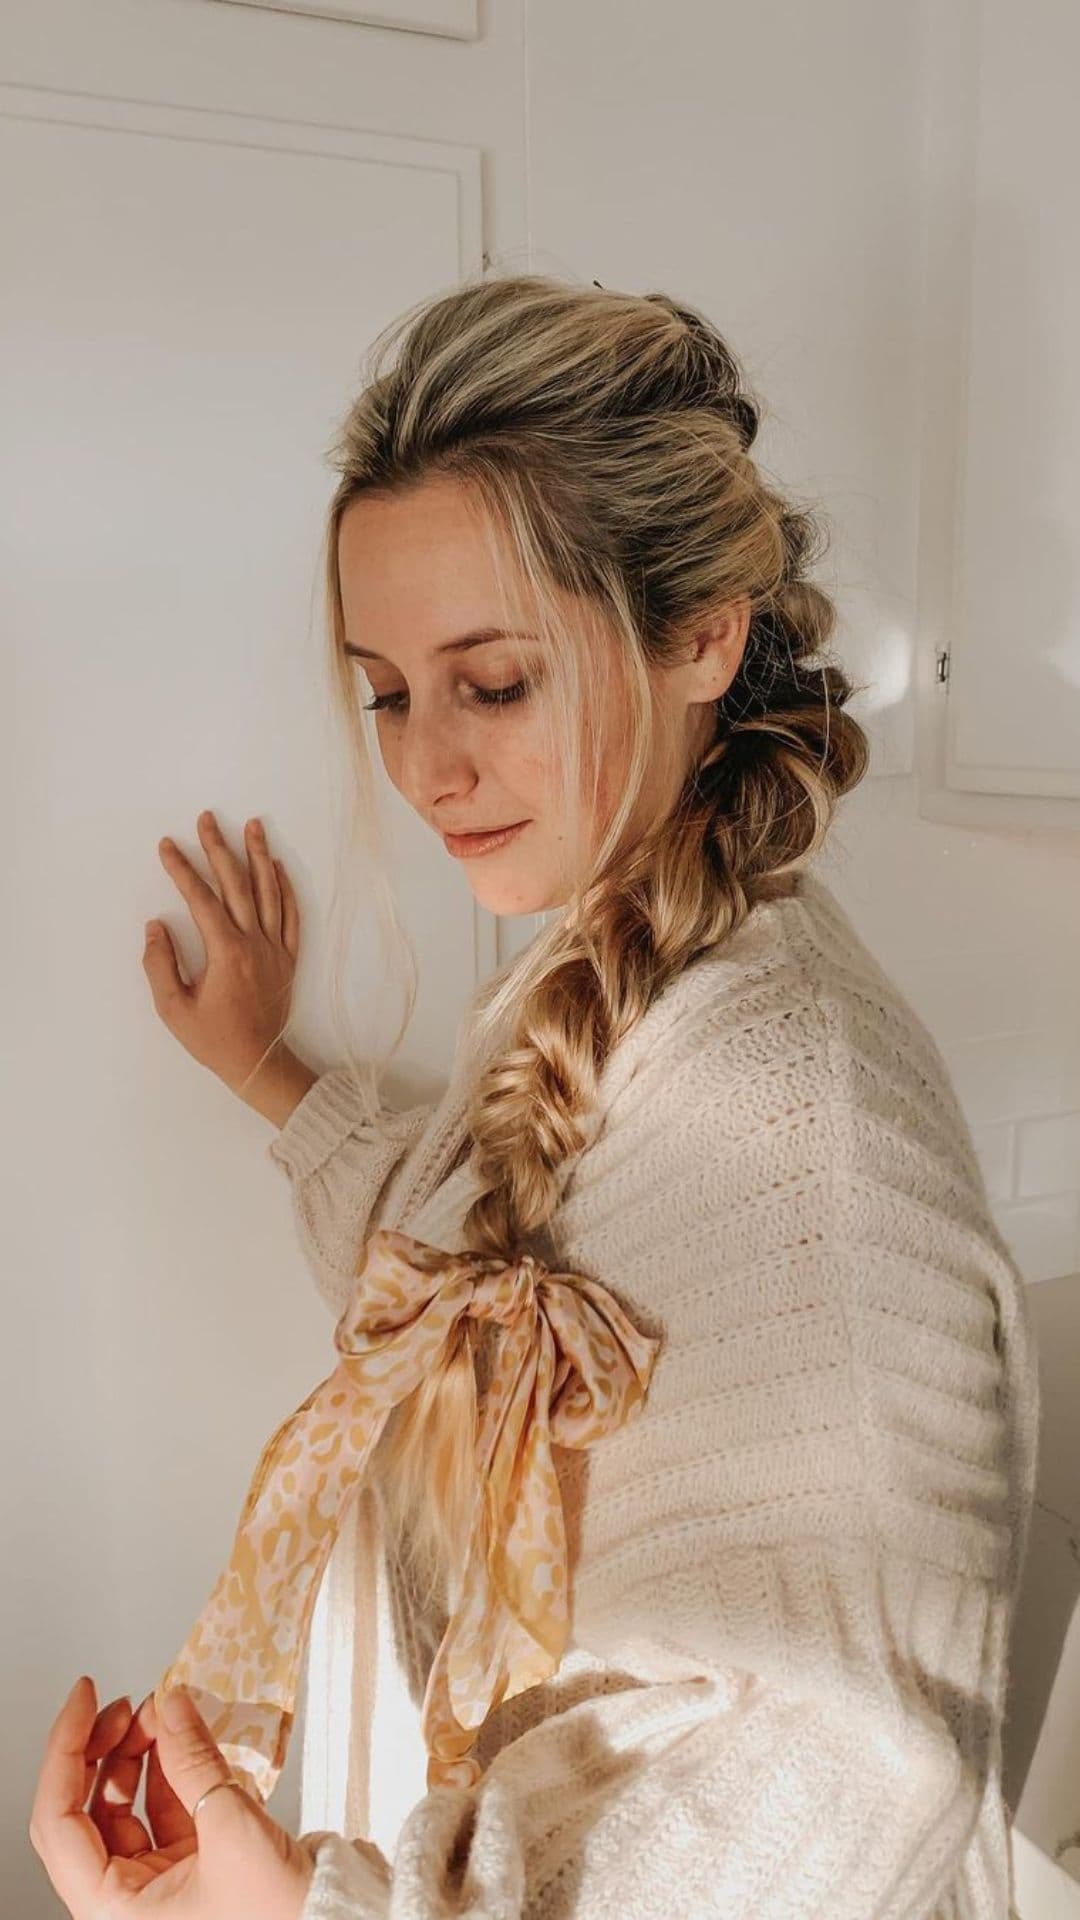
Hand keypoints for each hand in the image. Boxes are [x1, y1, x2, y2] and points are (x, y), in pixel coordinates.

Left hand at [29, 1676, 313, 1919]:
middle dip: (101, 1749)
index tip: (84, 1698)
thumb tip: (170, 1703)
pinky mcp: (183, 1868)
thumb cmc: (278, 1911)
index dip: (64, 1752)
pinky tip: (181, 1735)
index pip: (58, 1822)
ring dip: (137, 1753)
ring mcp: (152, 1883)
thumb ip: (194, 1759)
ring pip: (121, 1807)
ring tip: (162, 1711)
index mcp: (112, 1909)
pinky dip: (167, 1768)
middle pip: (84, 1811)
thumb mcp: (230, 1827)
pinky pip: (159, 1810)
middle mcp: (123, 1900)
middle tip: (125, 1703)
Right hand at [143, 810, 299, 1098]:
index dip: (182, 870)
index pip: (201, 899)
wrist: (259, 1062)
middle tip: (207, 819)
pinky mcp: (289, 957)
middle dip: (219, 849)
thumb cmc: (214, 1039)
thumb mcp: (174, 1008)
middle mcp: (255, 943)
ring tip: (253, 825)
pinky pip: (291, 914)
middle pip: (237, 885)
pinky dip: (285, 887)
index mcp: (226, 953)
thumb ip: (160, 964)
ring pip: (269, 892)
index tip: (167, 846)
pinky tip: (277, 866)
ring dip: (259, 856)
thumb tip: (155, 926)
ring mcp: (275, 948)